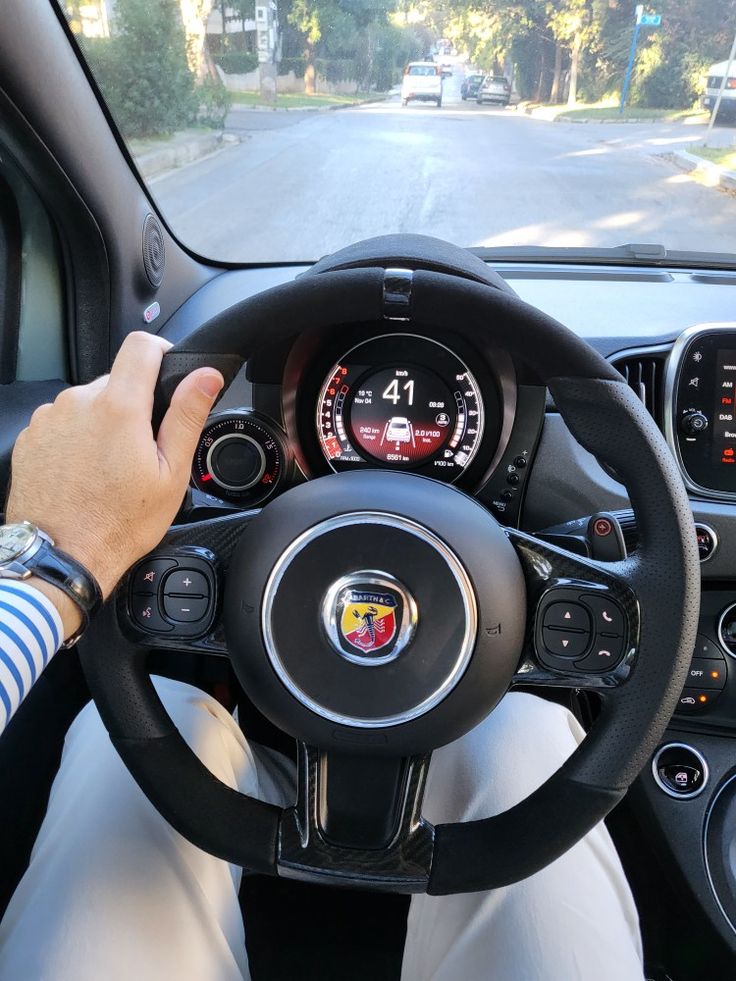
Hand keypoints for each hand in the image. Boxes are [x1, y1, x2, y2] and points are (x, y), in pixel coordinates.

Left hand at [6, 332, 223, 611]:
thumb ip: (187, 416)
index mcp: (118, 408)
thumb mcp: (170, 473)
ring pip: (88, 404)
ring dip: (103, 424)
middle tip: (142, 451)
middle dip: (133, 406)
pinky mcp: (31, 437)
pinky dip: (77, 439)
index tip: (167, 373)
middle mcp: (78, 403)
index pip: (140, 346)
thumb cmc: (118, 523)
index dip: (161, 352)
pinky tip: (85, 473)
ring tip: (110, 468)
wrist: (62, 557)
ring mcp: (49, 419)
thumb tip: (205, 376)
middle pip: (115, 381)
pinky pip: (63, 423)